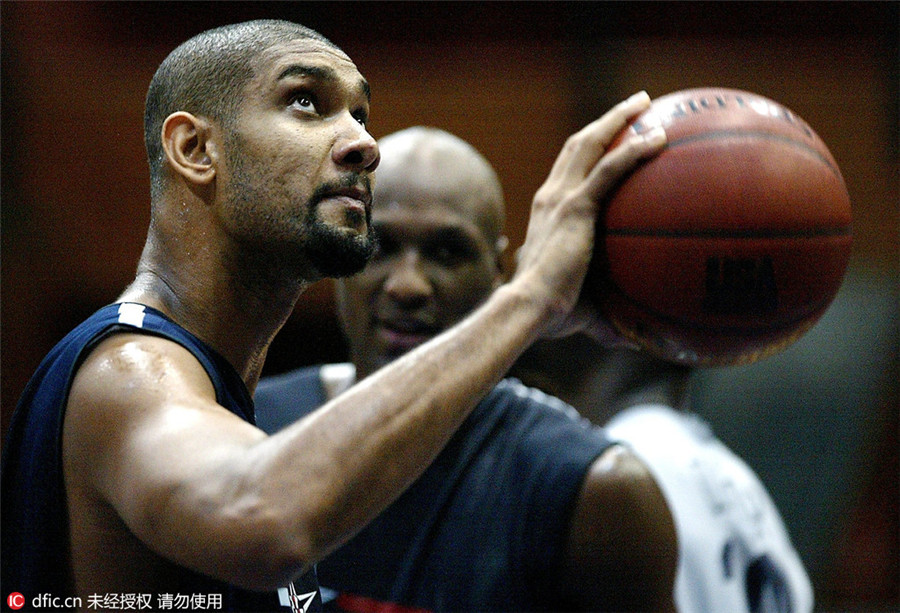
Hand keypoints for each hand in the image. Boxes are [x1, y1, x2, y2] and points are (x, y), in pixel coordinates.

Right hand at [512, 91, 666, 337]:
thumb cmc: (552, 315)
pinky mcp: (575, 207)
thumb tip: (640, 343)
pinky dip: (633, 150)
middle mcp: (550, 196)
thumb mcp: (587, 308)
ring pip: (589, 144)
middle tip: (636, 107)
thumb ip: (612, 318)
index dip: (590, 150)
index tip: (613, 140)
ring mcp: (561, 198)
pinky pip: (609, 169)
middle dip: (606, 122)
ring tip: (644, 104)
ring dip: (617, 120)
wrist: (529, 309)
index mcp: (548, 213)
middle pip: (578, 145)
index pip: (568, 170)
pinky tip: (659, 139)